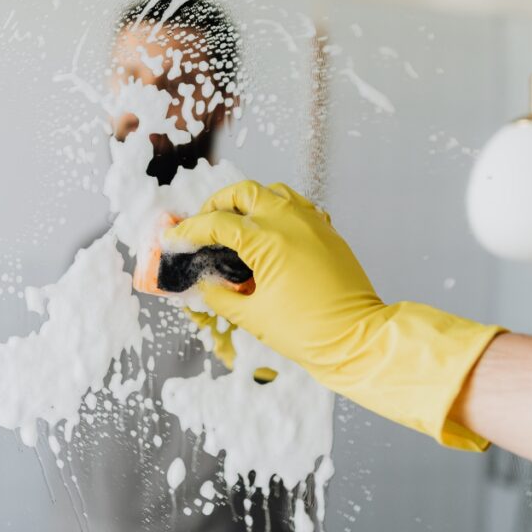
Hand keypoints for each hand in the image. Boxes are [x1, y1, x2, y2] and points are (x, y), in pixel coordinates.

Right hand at [168, 180, 503, 450]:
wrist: (357, 340)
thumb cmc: (308, 332)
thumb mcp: (252, 317)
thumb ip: (220, 295)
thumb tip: (204, 283)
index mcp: (268, 240)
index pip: (216, 224)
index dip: (189, 231)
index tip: (173, 240)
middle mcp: (290, 221)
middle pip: (243, 192)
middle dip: (217, 204)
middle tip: (202, 224)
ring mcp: (312, 223)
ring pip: (273, 192)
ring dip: (249, 201)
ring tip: (234, 223)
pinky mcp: (327, 232)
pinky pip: (298, 205)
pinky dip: (277, 211)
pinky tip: (269, 232)